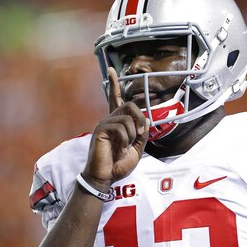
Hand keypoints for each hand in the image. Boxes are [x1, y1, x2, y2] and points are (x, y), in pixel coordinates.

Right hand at [81, 67, 149, 187]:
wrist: (106, 177)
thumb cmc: (118, 165)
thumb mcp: (137, 150)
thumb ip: (142, 134)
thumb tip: (146, 118)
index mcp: (117, 123)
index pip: (115, 99)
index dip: (113, 84)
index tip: (110, 69)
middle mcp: (109, 119)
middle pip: (129, 105)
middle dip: (140, 119)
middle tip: (139, 134)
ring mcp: (104, 124)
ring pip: (127, 117)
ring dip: (133, 134)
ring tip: (125, 147)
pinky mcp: (101, 130)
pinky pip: (121, 127)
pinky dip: (126, 139)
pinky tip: (119, 148)